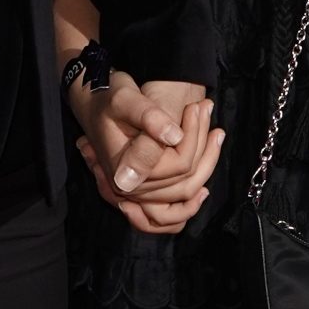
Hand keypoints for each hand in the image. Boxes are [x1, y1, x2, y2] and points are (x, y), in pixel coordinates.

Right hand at [70, 73, 222, 235]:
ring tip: (216, 133)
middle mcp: (131, 190)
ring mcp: (138, 194)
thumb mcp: (124, 100)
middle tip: (207, 109)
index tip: (196, 106)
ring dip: (206, 164)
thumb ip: (148, 118)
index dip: (194, 135)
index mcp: (125, 171)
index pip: (178, 165)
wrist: (92, 104)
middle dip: (204, 145)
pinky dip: (192, 195)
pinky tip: (205, 172)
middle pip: (185, 183)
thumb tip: (175, 137)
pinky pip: (174, 209)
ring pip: (185, 194)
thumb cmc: (107, 99)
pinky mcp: (144, 192)